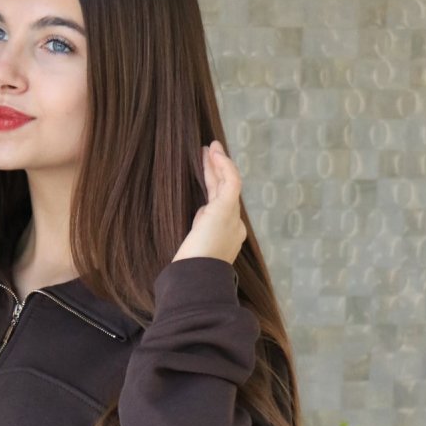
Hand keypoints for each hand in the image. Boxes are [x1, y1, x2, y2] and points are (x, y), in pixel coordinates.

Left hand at [172, 140, 246, 266]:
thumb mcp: (192, 253)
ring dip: (219, 163)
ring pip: (228, 183)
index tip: (206, 177)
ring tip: (210, 147)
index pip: (221, 209)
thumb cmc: (191, 272)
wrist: (198, 278)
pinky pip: (230, 180)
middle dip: (218, 172)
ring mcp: (233, 216)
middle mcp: (234, 226)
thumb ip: (196, 237)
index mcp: (227, 238)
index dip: (214, 191)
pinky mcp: (228, 208)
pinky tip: (214, 152)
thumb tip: (198, 221)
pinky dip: (223, 165)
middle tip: (210, 154)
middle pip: (225, 193)